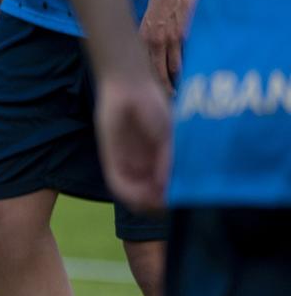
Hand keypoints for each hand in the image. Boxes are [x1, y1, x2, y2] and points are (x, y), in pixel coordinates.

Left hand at [94, 72, 171, 212]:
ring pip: (134, 195)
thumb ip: (167, 160)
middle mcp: (146, 167)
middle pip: (151, 198)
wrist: (130, 90)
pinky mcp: (111, 159)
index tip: (184, 201)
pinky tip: (140, 195)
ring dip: (144, 204)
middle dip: (159, 206)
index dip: (176, 200)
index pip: (169, 190)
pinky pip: (117, 182)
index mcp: (163, 162)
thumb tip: (168, 186)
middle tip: (168, 204)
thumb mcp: (168, 137)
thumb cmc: (155, 108)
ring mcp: (129, 164)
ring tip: (155, 202)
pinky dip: (128, 192)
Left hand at [138, 0, 196, 94]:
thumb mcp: (149, 19)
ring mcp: (169, 38)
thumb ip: (149, 37)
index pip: (141, 67)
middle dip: (161, 90)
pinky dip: (189, 69)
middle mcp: (152, 40)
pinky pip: (186, 57)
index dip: (146, 83)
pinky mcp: (185, 34)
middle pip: (155, 73)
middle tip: (168, 102)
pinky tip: (192, 78)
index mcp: (142, 37)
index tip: (150, 95)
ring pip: (172, 69)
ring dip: (177, 83)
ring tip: (180, 96)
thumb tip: (150, 55)